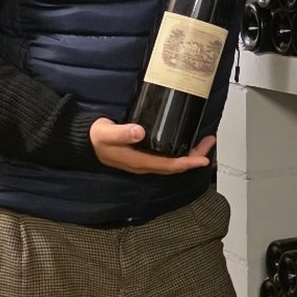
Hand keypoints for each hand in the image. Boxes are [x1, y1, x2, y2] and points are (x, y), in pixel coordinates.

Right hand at [90, 120, 216, 173]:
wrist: (87, 140)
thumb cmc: (97, 137)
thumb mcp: (106, 133)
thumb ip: (122, 132)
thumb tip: (140, 131)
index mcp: (139, 161)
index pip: (168, 165)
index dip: (187, 162)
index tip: (203, 158)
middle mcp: (145, 164)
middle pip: (175, 165)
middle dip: (195, 156)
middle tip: (209, 142)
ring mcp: (146, 161)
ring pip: (173, 161)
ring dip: (190, 153)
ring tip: (205, 142)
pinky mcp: (145, 155)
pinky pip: (167, 157)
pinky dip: (181, 151)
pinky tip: (187, 142)